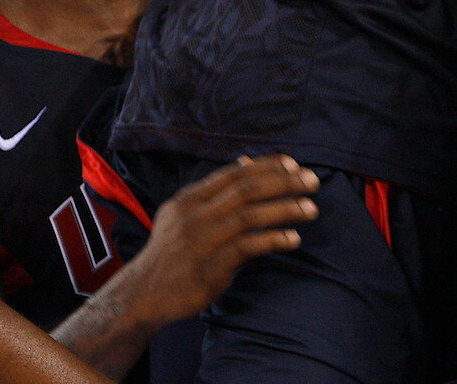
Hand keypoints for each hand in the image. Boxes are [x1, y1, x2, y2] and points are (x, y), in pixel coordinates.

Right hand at [108, 155, 317, 327]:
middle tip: (314, 181)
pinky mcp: (209, 266)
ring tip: (312, 209)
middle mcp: (194, 215)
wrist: (143, 295)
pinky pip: (248, 247)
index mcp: (189, 199)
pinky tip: (294, 239)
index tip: (294, 164)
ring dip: (285, 209)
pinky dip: (273, 240)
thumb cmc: (173, 252)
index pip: (234, 174)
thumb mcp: (186, 215)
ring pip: (249, 216)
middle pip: (246, 190)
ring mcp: (201, 240)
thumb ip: (217, 192)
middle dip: (284, 183)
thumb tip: (247, 161)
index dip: (267, 166)